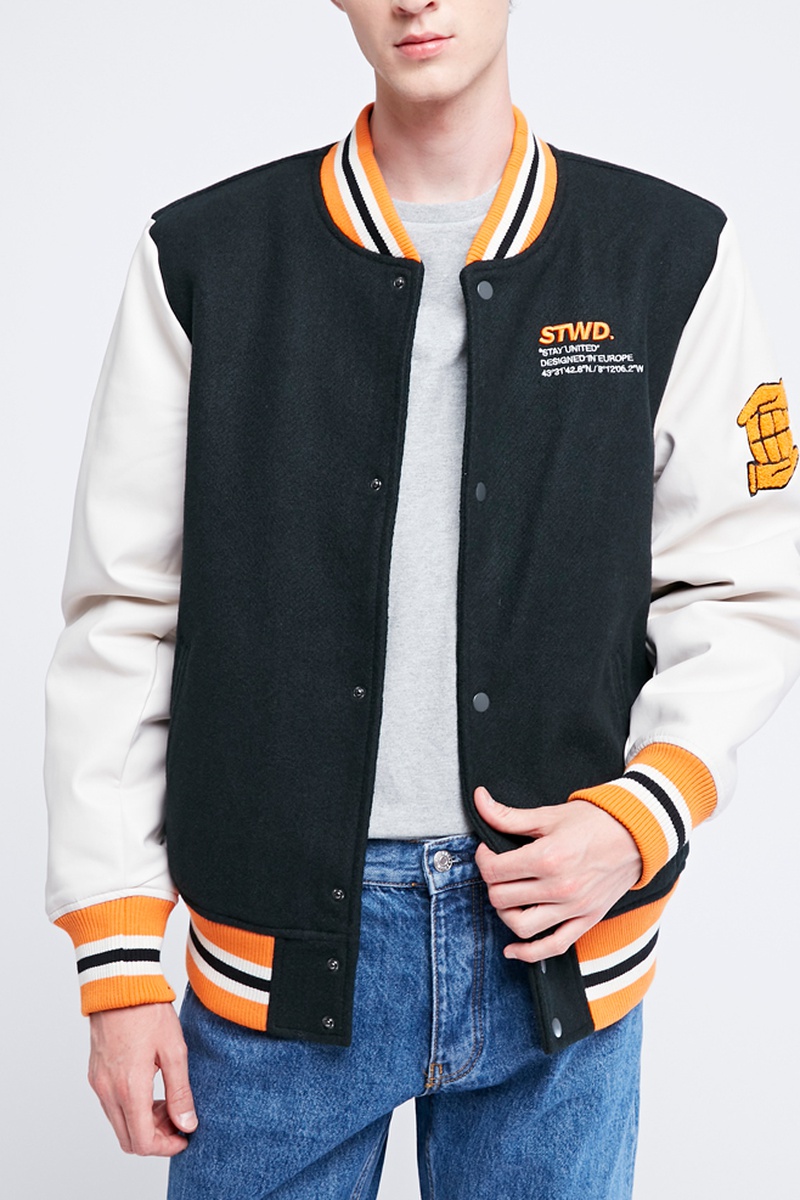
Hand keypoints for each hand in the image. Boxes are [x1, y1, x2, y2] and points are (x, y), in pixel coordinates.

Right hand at [88, 1002, 196, 1155]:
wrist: (120, 984)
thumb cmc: (148, 1011)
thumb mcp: (174, 1050)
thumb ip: (180, 1091)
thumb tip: (187, 1124)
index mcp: (129, 1088)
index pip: (143, 1141)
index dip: (166, 1146)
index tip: (185, 1137)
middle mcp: (108, 1091)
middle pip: (128, 1139)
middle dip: (156, 1138)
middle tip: (178, 1121)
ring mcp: (99, 1083)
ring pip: (119, 1124)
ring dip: (143, 1124)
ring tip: (168, 1102)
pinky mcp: (96, 1074)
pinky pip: (112, 1106)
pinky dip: (131, 1109)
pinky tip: (151, 1089)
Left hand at [473, 788, 642, 962]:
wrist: (636, 834)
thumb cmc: (594, 821)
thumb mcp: (549, 815)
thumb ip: (509, 816)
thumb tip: (478, 800)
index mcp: (548, 857)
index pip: (494, 870)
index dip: (482, 858)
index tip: (488, 851)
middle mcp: (559, 887)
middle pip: (502, 898)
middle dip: (492, 883)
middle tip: (498, 870)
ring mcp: (574, 908)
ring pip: (521, 926)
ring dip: (505, 913)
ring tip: (508, 897)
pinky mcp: (586, 920)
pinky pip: (553, 947)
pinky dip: (528, 953)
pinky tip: (512, 949)